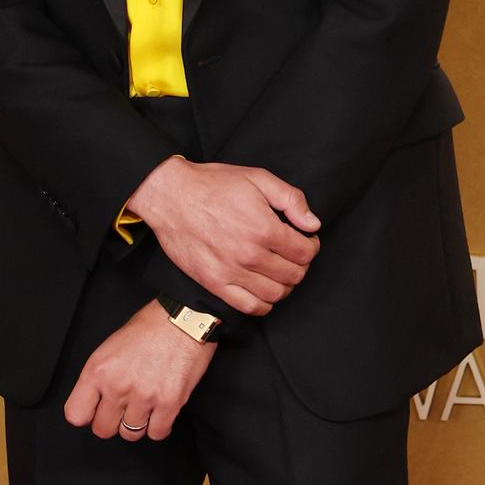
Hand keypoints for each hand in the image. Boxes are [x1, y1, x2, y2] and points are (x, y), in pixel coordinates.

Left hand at [63, 298, 216, 439]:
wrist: (184, 319)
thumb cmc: (149, 328)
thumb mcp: (109, 348)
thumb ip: (99, 377)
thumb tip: (96, 402)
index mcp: (98, 371)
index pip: (76, 414)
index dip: (86, 415)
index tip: (94, 411)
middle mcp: (118, 387)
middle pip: (103, 430)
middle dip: (111, 422)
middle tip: (122, 409)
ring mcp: (144, 397)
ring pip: (130, 434)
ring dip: (136, 424)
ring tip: (143, 407)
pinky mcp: (169, 404)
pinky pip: (157, 433)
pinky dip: (158, 427)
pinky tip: (159, 413)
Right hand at [125, 156, 320, 315]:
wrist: (171, 196)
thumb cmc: (213, 184)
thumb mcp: (257, 178)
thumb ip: (291, 199)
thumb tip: (312, 224)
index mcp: (264, 229)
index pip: (305, 253)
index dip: (311, 246)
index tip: (306, 241)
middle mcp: (250, 255)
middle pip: (294, 275)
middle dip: (300, 265)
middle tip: (293, 255)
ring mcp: (231, 272)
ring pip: (275, 294)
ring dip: (285, 285)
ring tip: (279, 271)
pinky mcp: (214, 283)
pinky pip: (249, 307)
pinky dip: (263, 304)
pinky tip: (263, 291)